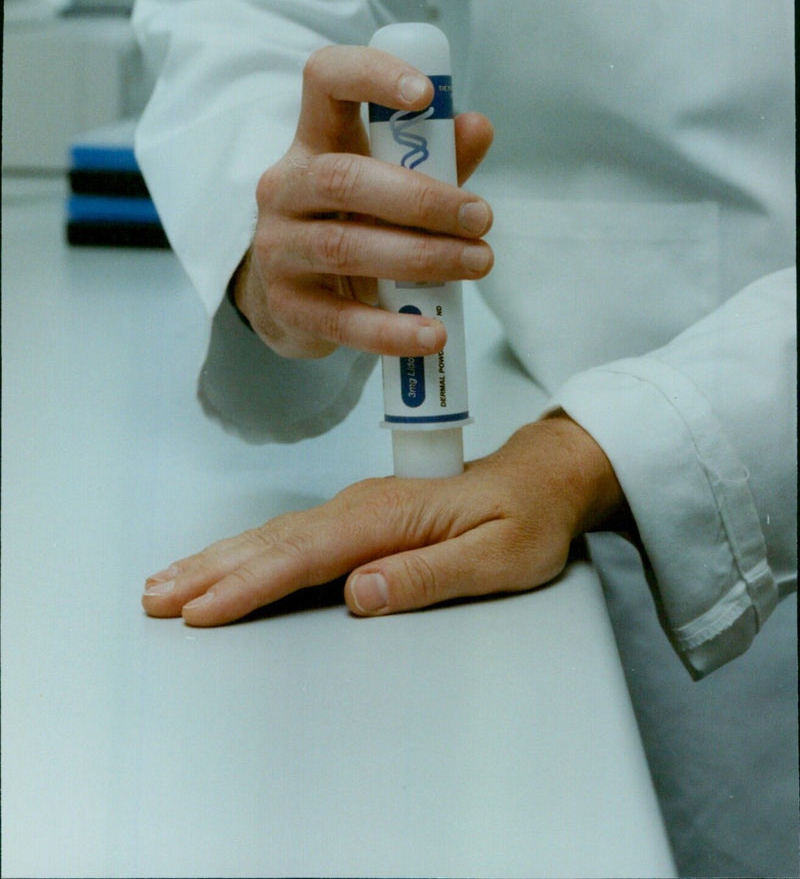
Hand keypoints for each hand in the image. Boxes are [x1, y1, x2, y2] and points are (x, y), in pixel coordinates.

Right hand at [142, 413, 627, 625]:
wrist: (541, 478)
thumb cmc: (526, 520)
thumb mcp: (498, 558)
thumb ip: (428, 575)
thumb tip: (361, 593)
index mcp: (390, 517)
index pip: (307, 556)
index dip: (251, 585)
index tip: (204, 611)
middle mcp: (363, 508)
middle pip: (274, 543)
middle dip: (212, 571)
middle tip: (157, 598)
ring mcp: (357, 510)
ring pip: (274, 536)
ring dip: (218, 559)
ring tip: (167, 582)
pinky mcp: (357, 518)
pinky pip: (290, 536)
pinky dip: (248, 551)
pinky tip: (226, 564)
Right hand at [233, 43, 493, 358]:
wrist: (290, 298)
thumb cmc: (351, 223)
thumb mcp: (389, 183)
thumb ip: (434, 158)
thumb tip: (478, 127)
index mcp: (313, 141)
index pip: (324, 80)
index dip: (370, 75)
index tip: (425, 94)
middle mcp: (285, 187)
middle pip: (344, 178)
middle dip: (422, 199)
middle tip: (481, 217)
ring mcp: (279, 248)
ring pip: (346, 247)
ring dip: (421, 257)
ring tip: (477, 264)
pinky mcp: (286, 306)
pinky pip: (341, 319)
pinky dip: (391, 329)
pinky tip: (432, 332)